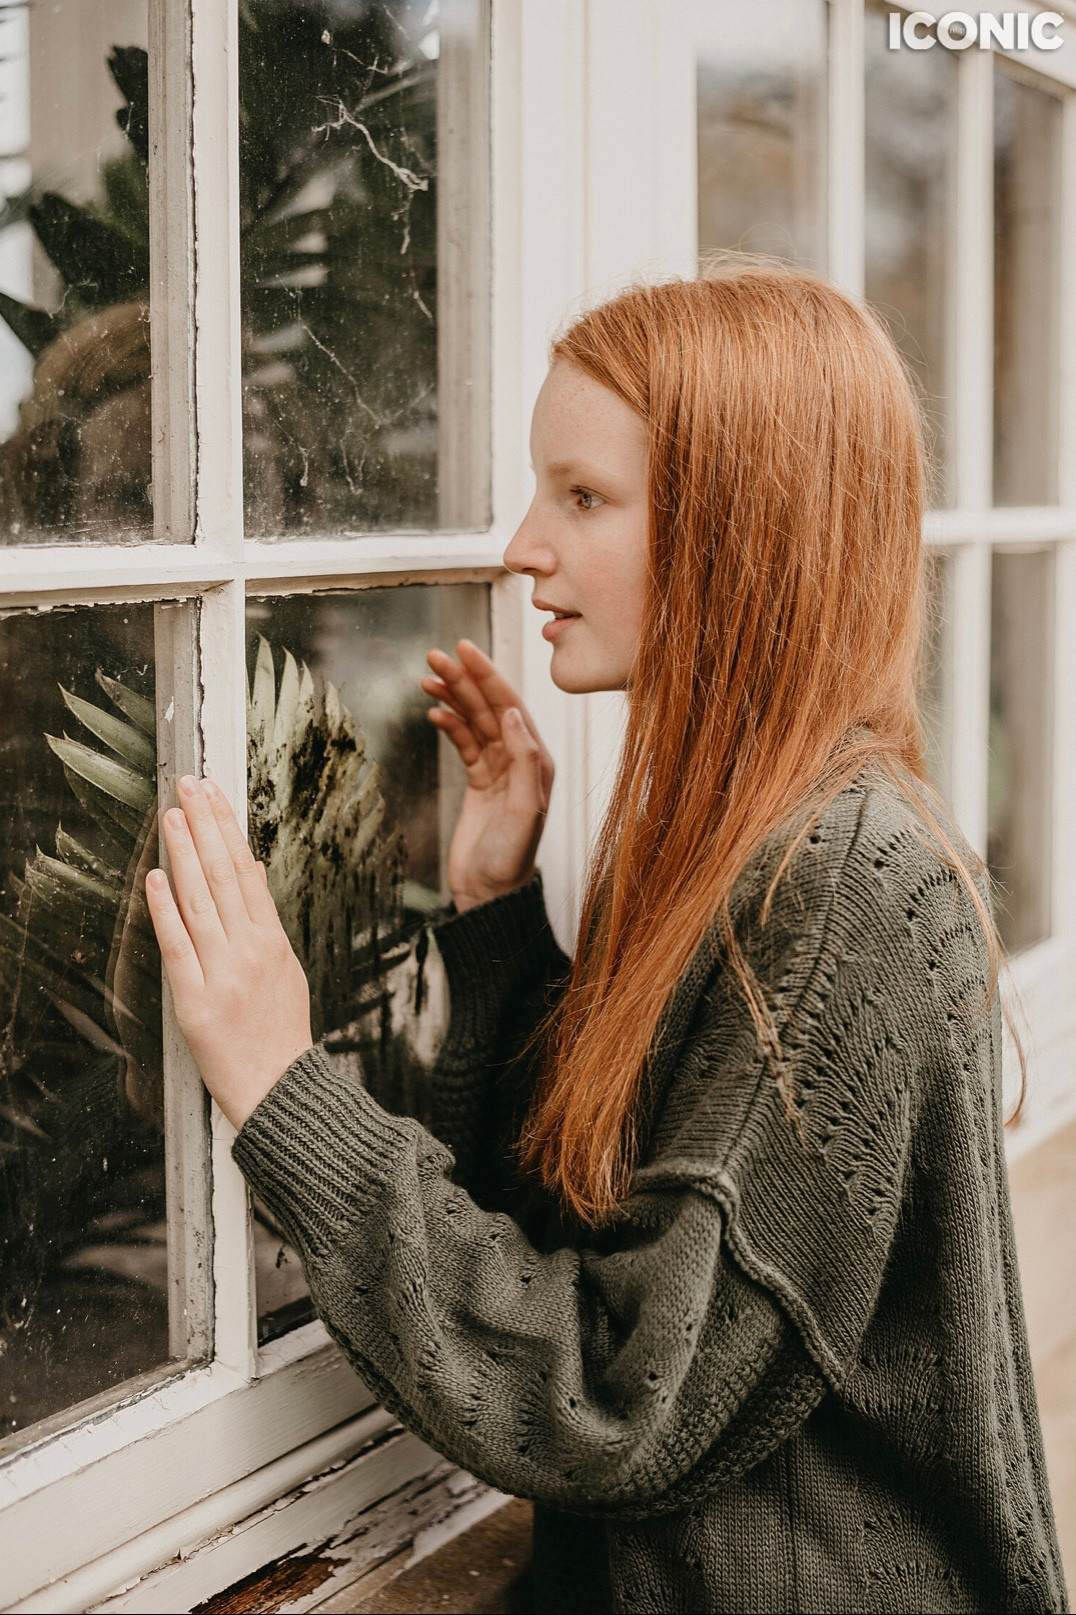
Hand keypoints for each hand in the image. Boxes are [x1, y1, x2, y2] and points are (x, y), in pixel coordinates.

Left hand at [145, 775, 312, 1130]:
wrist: (280, 1089)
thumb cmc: (281, 1031)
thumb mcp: (286, 967)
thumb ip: (265, 919)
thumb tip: (252, 871)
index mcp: (273, 941)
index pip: (247, 870)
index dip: (227, 828)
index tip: (212, 794)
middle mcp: (250, 951)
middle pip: (224, 876)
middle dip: (205, 826)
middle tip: (189, 786)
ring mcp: (223, 974)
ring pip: (201, 903)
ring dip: (184, 855)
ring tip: (171, 816)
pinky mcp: (196, 1002)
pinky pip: (178, 947)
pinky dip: (165, 911)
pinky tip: (155, 878)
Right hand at [421, 640, 553, 912]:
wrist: (491, 893)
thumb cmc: (511, 858)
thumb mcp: (523, 809)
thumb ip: (523, 760)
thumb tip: (514, 714)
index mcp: (537, 760)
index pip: (510, 705)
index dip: (487, 675)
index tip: (464, 650)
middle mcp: (521, 759)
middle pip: (490, 706)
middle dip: (463, 678)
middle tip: (434, 655)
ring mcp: (498, 768)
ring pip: (474, 720)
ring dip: (453, 696)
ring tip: (427, 677)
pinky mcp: (479, 780)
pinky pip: (464, 742)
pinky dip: (449, 724)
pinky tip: (434, 711)